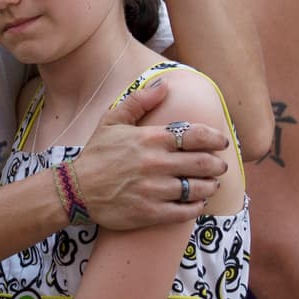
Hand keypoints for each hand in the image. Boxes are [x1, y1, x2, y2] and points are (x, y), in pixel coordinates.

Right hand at [72, 79, 227, 230]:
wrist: (75, 190)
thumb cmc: (96, 153)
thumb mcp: (112, 120)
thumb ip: (139, 101)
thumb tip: (163, 85)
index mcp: (150, 139)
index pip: (195, 136)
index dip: (215, 138)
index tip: (222, 142)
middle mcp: (155, 164)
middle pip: (202, 163)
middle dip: (218, 164)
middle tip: (221, 165)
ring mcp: (154, 190)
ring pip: (197, 188)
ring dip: (210, 186)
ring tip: (212, 184)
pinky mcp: (150, 213)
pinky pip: (184, 211)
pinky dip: (196, 207)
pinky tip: (197, 203)